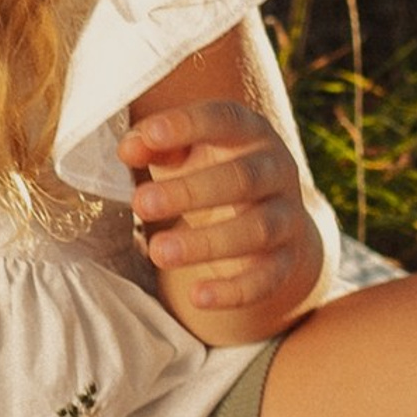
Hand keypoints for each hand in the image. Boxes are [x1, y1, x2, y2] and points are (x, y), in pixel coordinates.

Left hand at [119, 99, 322, 326]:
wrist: (272, 219)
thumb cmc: (212, 172)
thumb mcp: (184, 154)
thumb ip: (154, 146)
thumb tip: (129, 148)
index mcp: (250, 133)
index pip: (224, 120)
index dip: (188, 125)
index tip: (149, 135)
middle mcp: (276, 169)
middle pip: (242, 178)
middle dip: (190, 192)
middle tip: (140, 204)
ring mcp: (287, 215)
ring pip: (256, 229)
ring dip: (206, 242)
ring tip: (157, 251)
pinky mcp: (285, 260)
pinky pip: (266, 278)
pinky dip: (234, 290)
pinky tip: (197, 296)